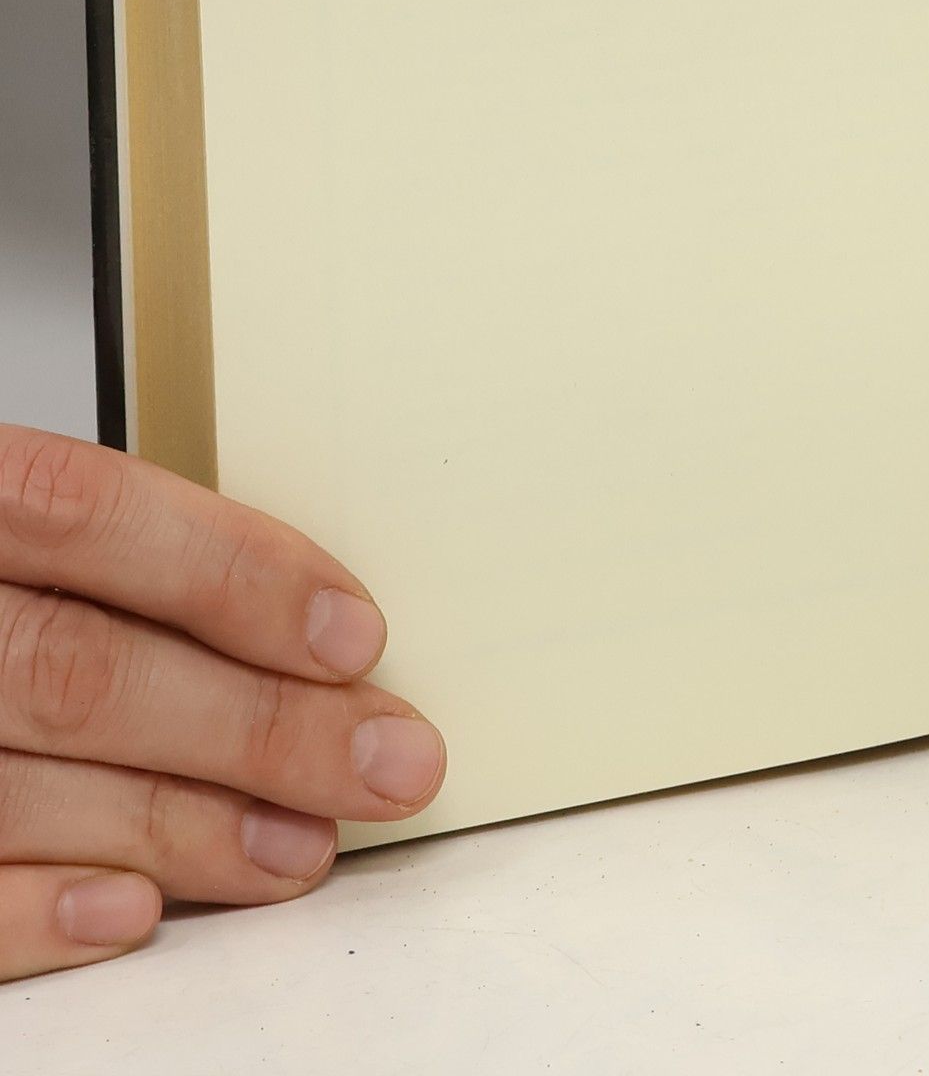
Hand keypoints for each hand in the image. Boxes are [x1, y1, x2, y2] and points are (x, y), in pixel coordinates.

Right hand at [0, 424, 444, 981]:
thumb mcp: (12, 530)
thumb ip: (110, 559)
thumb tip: (304, 634)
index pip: (88, 514)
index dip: (231, 574)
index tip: (355, 635)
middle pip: (78, 668)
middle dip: (257, 726)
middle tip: (389, 762)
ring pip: (20, 784)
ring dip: (184, 827)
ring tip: (303, 848)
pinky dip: (34, 913)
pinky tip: (139, 915)